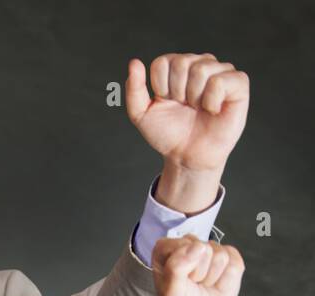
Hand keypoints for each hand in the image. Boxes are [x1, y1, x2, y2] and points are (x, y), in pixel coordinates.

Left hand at [126, 54, 248, 174]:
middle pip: (181, 62)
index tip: (166, 102)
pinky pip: (221, 81)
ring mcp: (220, 72)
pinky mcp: (238, 83)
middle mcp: (200, 64)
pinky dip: (212, 100)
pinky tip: (213, 109)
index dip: (160, 87)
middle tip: (184, 106)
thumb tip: (134, 62)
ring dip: (194, 96)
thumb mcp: (141, 114)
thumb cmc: (168, 134)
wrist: (186, 155)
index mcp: (177, 68)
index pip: (162, 62)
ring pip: (201, 69)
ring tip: (198, 108)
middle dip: (176, 92)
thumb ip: (134, 89)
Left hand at [152, 235, 243, 295]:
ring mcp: (210, 249)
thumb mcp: (171, 290)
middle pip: (202, 248)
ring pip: (220, 255)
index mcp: (166, 249)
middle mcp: (188, 245)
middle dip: (199, 271)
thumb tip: (198, 246)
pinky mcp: (229, 256)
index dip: (184, 266)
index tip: (180, 280)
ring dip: (212, 276)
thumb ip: (177, 266)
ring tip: (203, 284)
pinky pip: (234, 261)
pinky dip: (227, 277)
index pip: (181, 244)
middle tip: (193, 284)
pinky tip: (216, 283)